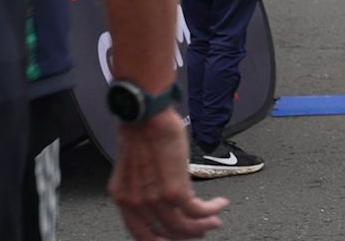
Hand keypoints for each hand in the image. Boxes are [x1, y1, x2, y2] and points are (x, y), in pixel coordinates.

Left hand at [110, 110, 227, 239]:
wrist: (145, 116)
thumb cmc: (141, 130)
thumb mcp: (134, 164)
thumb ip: (143, 183)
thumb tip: (162, 190)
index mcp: (123, 197)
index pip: (141, 234)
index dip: (161, 240)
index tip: (176, 237)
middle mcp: (137, 203)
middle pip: (167, 233)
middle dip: (188, 234)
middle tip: (201, 230)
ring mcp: (156, 200)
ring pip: (184, 227)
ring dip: (204, 225)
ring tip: (215, 220)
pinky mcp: (175, 191)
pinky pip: (198, 211)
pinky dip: (212, 210)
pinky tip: (220, 204)